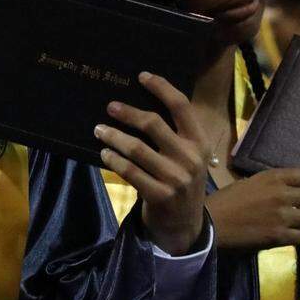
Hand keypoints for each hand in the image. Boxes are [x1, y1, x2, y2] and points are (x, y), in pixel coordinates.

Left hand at [94, 72, 207, 255]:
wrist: (185, 223)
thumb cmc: (181, 180)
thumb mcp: (188, 155)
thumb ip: (174, 134)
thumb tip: (139, 104)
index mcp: (200, 141)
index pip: (182, 106)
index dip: (161, 87)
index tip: (141, 76)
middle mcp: (191, 157)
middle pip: (154, 124)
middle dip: (128, 112)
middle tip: (110, 107)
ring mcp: (176, 178)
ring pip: (136, 148)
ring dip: (114, 136)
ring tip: (99, 130)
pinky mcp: (160, 195)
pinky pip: (130, 171)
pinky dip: (114, 160)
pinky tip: (104, 153)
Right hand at [206, 168, 299, 249]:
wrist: (211, 223)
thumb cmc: (225, 201)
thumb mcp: (248, 183)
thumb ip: (269, 185)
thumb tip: (285, 191)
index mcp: (272, 178)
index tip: (296, 192)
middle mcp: (281, 194)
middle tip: (294, 210)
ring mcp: (282, 216)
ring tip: (287, 224)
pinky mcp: (279, 236)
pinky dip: (292, 237)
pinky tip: (280, 235)